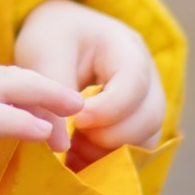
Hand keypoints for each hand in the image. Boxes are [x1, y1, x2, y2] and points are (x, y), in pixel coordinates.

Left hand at [13, 0, 165, 164]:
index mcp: (125, 46)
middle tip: (75, 136)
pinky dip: (111, 160)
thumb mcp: (43, 54)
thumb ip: (50, 97)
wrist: (60, 34)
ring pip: (148, 138)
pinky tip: (80, 157)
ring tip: (75, 149)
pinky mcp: (138, 121)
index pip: (135, 82)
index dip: (110, 108)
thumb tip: (60, 146)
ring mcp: (146, 100)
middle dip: (111, 136)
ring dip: (112, 152)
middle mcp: (147, 74)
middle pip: (150, 115)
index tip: (78, 120)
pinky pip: (137, 149)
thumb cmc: (53, 36)